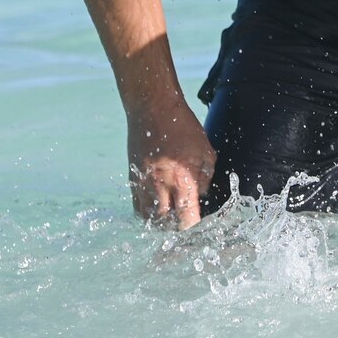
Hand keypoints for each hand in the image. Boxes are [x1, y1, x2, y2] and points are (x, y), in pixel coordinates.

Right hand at [126, 99, 215, 228]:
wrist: (152, 110)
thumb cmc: (183, 128)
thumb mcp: (206, 150)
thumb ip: (206, 177)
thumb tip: (202, 195)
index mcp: (182, 180)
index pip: (186, 219)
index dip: (192, 226)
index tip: (198, 224)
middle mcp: (159, 187)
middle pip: (165, 223)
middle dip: (176, 226)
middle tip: (185, 220)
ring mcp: (142, 184)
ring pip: (148, 218)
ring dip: (160, 221)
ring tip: (172, 215)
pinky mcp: (132, 180)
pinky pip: (137, 206)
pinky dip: (147, 212)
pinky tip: (157, 206)